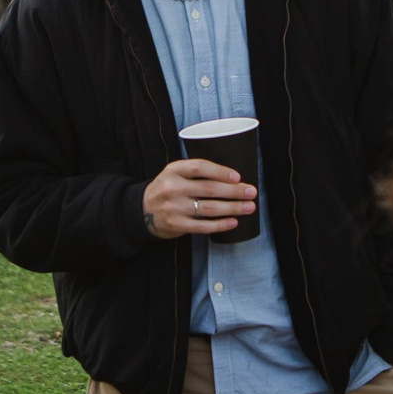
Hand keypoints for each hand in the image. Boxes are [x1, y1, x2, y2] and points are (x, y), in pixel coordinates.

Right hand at [140, 158, 254, 239]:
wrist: (141, 211)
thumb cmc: (166, 189)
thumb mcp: (174, 173)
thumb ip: (195, 172)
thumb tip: (231, 177)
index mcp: (173, 170)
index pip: (200, 168)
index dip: (220, 172)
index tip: (237, 177)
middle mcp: (173, 188)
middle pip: (209, 189)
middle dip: (234, 191)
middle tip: (251, 192)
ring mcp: (174, 208)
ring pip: (209, 208)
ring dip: (232, 208)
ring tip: (249, 207)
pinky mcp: (177, 225)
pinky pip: (203, 226)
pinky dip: (220, 225)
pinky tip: (233, 222)